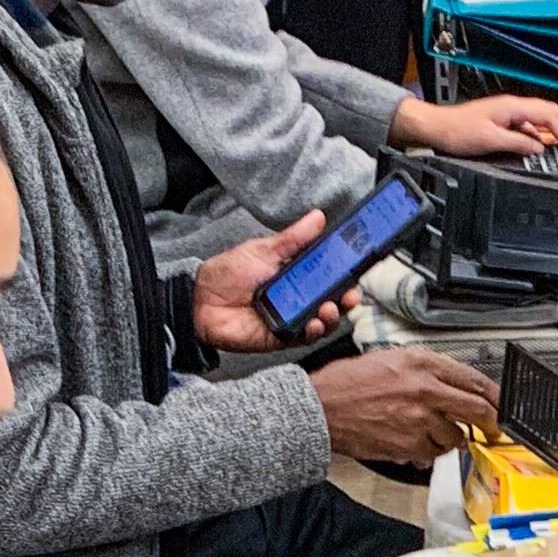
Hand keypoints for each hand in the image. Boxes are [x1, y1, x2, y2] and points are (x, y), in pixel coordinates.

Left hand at [194, 212, 348, 353]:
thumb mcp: (264, 250)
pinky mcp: (281, 337)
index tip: (357, 271)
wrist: (200, 298)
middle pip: (332, 301)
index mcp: (297, 276)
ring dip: (332, 316)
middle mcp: (298, 299)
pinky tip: (315, 323)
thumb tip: (318, 218)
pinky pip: (303, 338)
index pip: (329, 277)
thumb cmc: (228, 272)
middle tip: (349, 294)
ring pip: (323, 321)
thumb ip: (294, 238)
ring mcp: (291, 319)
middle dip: (346, 299)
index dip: (345, 276)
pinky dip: (313, 332)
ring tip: (329, 307)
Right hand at [310, 345, 498, 463]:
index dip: (494, 394)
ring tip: (434, 430)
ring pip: (456, 436)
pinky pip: (434, 453)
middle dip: (491, 422)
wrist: (321, 407)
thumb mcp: (391, 359)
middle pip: (477, 409)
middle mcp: (424, 390)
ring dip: (452, 437)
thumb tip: (456, 384)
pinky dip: (431, 451)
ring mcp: (418, 420)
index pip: (474, 379)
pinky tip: (418, 441)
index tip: (501, 402)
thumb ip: (427, 370)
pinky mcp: (408, 445)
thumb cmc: (349, 382)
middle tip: (494, 428)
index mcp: (422, 363)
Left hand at [396, 93, 557, 158]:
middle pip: (550, 114)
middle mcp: (513, 107)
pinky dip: (542, 136)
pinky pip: (530, 127)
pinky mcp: (504, 122)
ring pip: (542, 120)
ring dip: (557, 133)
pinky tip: (544, 147)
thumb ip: (518, 144)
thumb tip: (538, 149)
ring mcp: (509, 113)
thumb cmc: (457, 130)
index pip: (549, 115)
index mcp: (513, 107)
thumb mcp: (491, 140)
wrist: (436, 127)